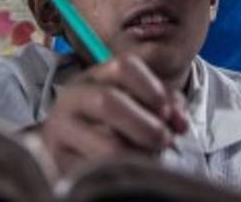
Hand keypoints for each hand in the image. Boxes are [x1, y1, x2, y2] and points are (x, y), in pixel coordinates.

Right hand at [37, 53, 188, 177]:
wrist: (70, 150)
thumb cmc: (111, 124)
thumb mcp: (134, 104)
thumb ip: (163, 104)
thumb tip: (180, 122)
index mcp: (93, 77)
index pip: (124, 67)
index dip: (153, 88)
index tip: (167, 112)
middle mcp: (72, 98)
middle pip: (109, 101)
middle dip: (145, 125)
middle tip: (165, 140)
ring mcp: (61, 130)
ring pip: (107, 144)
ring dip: (139, 154)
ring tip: (150, 159)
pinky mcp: (61, 162)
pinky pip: (100, 170)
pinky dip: (123, 172)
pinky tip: (130, 170)